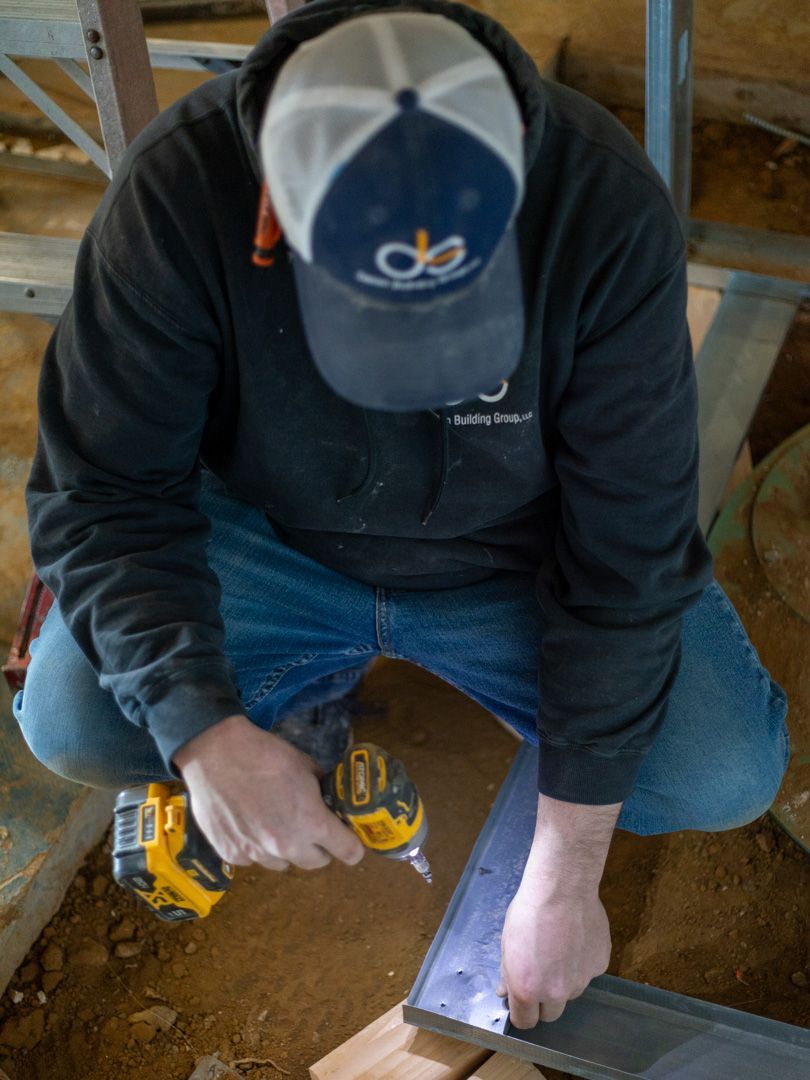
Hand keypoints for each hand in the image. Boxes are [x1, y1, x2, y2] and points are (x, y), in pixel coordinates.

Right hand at [173, 713, 364, 871]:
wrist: (216, 754)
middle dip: (319, 848)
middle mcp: (287, 845)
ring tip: (275, 823)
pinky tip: (249, 823)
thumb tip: (328, 794)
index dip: (352, 845)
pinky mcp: (232, 855)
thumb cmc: (264, 754)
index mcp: (312, 822)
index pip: (349, 852)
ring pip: (284, 864)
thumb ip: (321, 787)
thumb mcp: (305, 765)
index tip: (348, 838)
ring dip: (286, 849)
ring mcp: (258, 854)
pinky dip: (256, 847)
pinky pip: (254, 859)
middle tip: (311, 828)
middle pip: (317, 862)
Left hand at [497, 877, 610, 1026]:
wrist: (562, 888)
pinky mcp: (600, 966)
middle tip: (541, 972)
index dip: (522, 1012)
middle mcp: (556, 993)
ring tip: (559, 948)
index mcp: (527, 990)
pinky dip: (582, 962)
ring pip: (571, 992)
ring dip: (564, 980)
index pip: (525, 1022)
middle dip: (544, 1000)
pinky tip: (576, 937)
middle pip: (550, 1014)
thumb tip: (506, 991)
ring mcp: (581, 981)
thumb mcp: (508, 942)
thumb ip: (508, 973)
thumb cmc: (529, 911)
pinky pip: (588, 972)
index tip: (522, 1000)